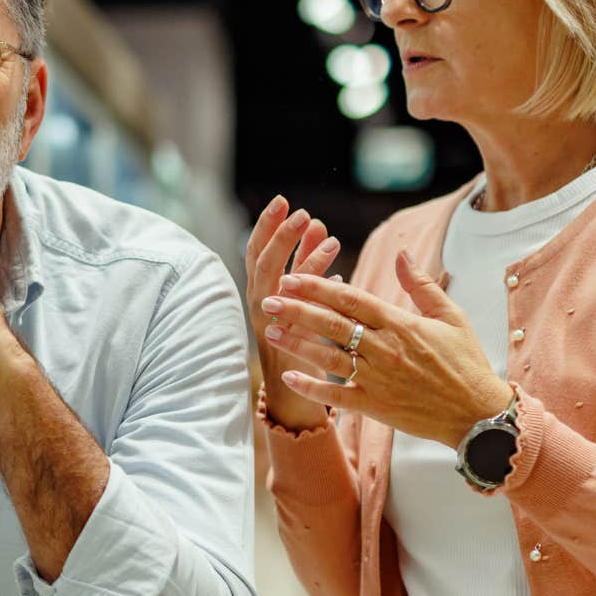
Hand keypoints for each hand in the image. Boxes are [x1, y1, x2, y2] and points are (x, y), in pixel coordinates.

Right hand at [244, 196, 341, 430]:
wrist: (297, 396)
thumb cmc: (301, 342)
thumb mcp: (301, 298)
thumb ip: (308, 262)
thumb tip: (318, 224)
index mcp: (261, 291)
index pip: (257, 251)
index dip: (267, 225)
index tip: (284, 199)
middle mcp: (260, 306)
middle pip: (261, 263)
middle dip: (278, 235)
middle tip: (299, 211)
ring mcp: (272, 327)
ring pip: (277, 286)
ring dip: (298, 257)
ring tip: (323, 232)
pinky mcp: (288, 344)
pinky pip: (300, 314)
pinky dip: (315, 291)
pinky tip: (337, 270)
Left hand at [261, 249, 512, 445]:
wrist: (478, 414)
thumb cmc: (466, 363)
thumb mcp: (451, 317)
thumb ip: (422, 285)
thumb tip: (401, 253)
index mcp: (401, 324)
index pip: (352, 299)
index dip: (319, 287)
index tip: (292, 277)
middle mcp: (385, 349)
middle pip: (333, 325)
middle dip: (297, 310)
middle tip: (269, 300)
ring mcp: (379, 379)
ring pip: (330, 358)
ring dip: (298, 345)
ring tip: (271, 333)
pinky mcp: (376, 406)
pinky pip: (339, 396)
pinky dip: (314, 388)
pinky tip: (290, 378)